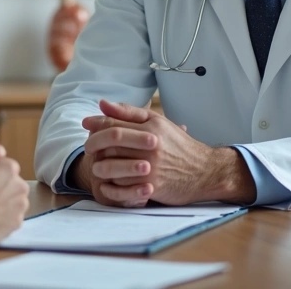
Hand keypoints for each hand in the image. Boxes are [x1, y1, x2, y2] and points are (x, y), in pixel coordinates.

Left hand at [77, 100, 255, 205]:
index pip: (115, 123)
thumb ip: (130, 113)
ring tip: (96, 164)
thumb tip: (102, 104)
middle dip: (94, 144)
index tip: (85, 124)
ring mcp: (151, 166)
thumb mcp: (159, 123)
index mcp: (151, 127)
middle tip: (87, 147)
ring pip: (113, 164)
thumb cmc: (180, 146)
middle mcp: (150, 144)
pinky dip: (111, 184)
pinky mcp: (151, 185)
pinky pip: (122, 186)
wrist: (205, 172)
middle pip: (110, 143)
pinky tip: (107, 181)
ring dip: (99, 165)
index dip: (96, 124)